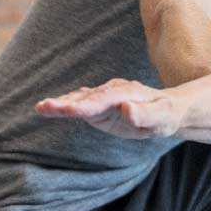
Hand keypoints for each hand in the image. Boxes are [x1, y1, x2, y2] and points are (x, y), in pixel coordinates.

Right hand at [34, 78, 179, 138]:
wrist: (169, 108)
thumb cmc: (166, 115)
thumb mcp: (163, 117)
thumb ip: (145, 114)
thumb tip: (127, 108)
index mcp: (126, 94)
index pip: (102, 100)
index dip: (85, 105)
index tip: (67, 110)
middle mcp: (112, 92)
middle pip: (86, 98)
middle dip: (65, 103)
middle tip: (43, 107)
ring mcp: (105, 97)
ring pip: (81, 99)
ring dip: (61, 103)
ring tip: (41, 108)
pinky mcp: (101, 105)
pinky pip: (82, 103)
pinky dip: (67, 104)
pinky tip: (51, 107)